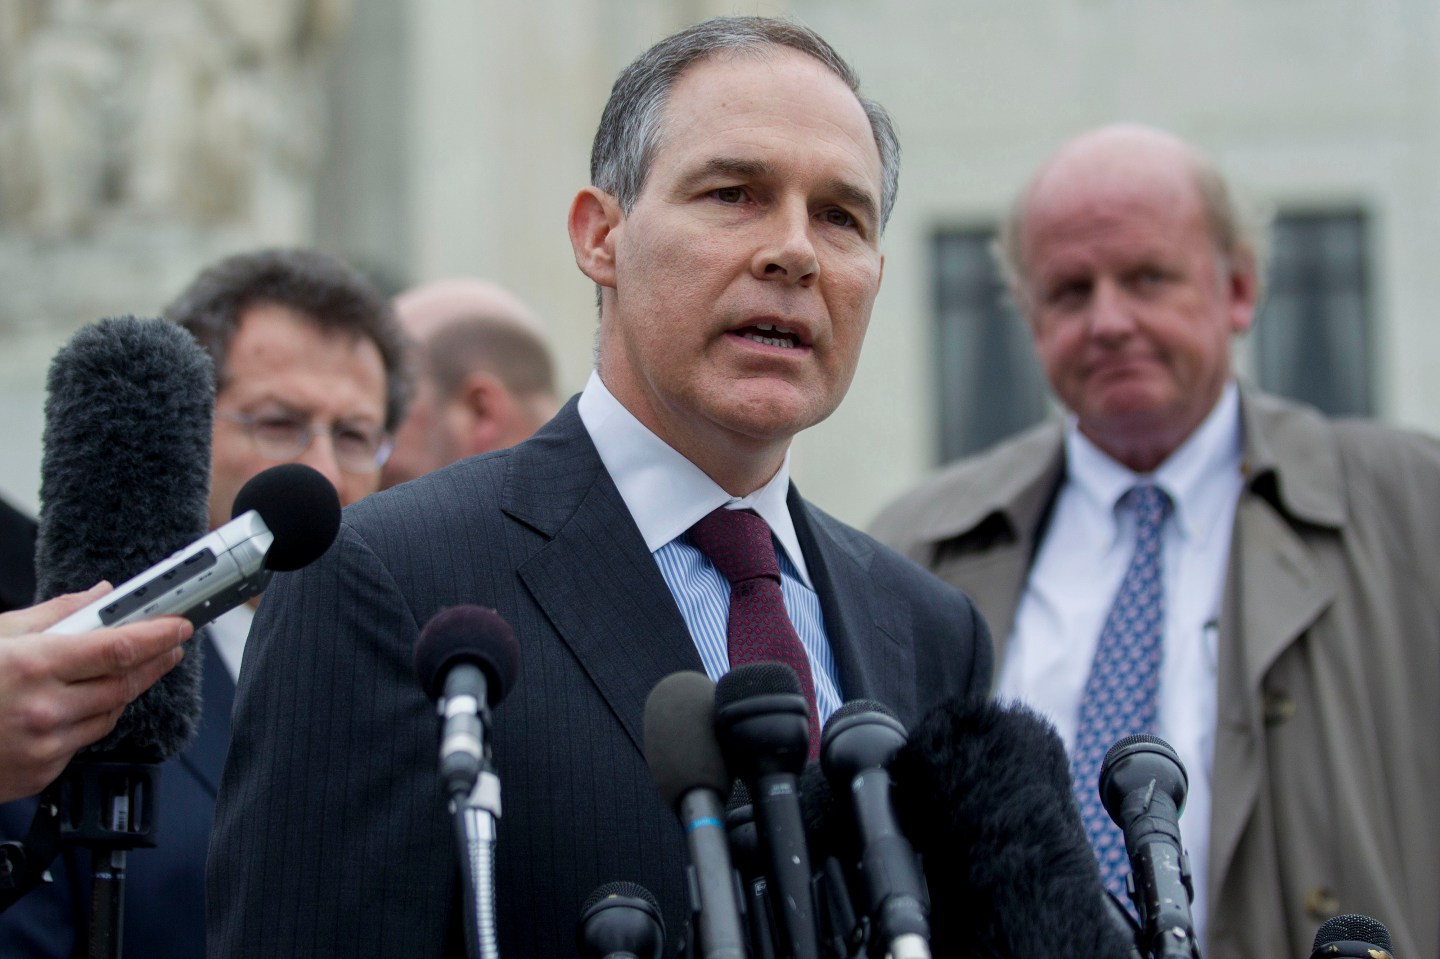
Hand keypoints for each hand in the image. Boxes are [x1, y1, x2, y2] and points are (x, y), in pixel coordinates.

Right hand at [0, 584, 192, 801]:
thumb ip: (54, 615)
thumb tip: (100, 596)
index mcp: (32, 667)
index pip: (118, 648)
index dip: (158, 635)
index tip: (180, 624)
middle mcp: (42, 710)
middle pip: (124, 684)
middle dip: (154, 661)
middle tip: (170, 644)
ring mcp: (42, 747)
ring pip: (110, 715)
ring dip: (124, 690)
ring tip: (126, 670)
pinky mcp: (39, 773)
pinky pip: (84, 742)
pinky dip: (89, 720)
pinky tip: (79, 705)